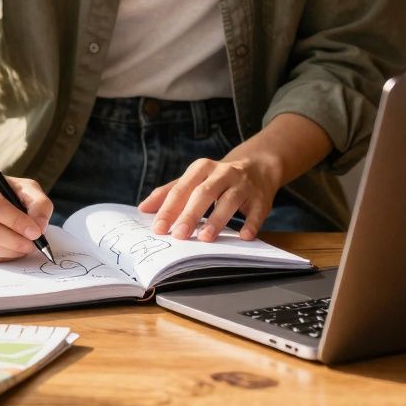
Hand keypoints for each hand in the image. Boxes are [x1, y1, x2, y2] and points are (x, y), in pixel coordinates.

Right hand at [0, 171, 52, 262]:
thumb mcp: (22, 186)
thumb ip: (38, 202)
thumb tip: (40, 227)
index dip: (17, 221)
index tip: (35, 232)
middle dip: (14, 241)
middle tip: (33, 245)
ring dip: (9, 251)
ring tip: (25, 247)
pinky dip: (0, 257)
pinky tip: (11, 250)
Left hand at [138, 156, 281, 242]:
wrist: (258, 167)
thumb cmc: (217, 178)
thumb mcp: (194, 179)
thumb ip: (169, 192)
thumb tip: (144, 209)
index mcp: (202, 168)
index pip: (181, 189)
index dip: (169, 209)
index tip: (158, 228)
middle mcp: (223, 173)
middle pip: (203, 193)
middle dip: (190, 214)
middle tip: (179, 235)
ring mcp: (243, 185)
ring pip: (229, 201)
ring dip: (217, 219)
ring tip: (205, 238)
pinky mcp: (261, 198)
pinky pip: (256, 211)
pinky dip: (251, 223)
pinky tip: (244, 236)